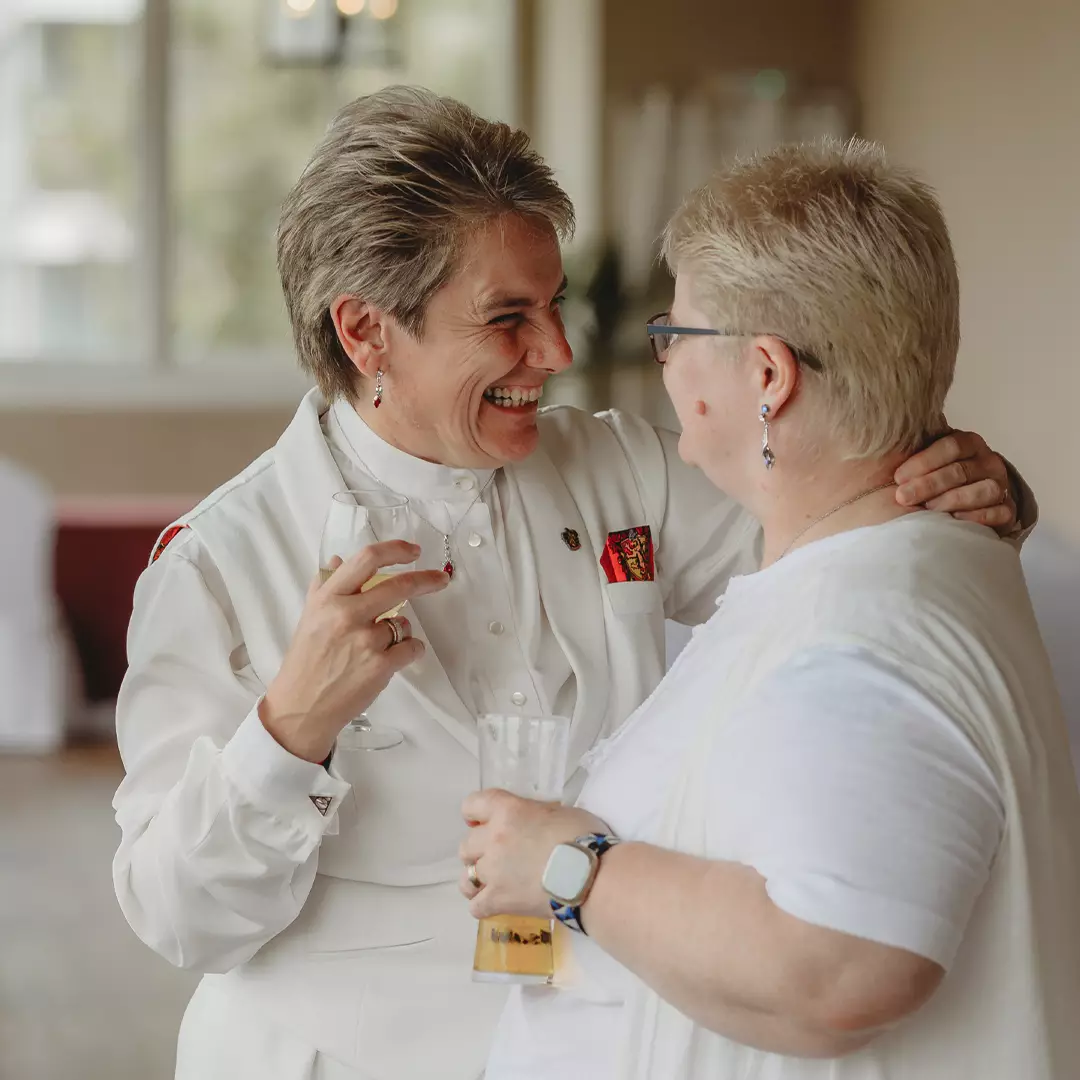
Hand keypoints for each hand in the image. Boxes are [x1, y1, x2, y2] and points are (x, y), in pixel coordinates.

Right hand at [261, 541, 448, 762]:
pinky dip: (408, 653)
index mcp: (328, 598)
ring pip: (405, 622)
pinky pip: (412, 647)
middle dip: (427, 580)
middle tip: (441, 579)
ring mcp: (365, 640)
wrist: (301, 708)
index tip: (414, 551)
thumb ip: (323, 585)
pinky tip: (388, 662)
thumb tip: (338, 558)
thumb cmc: (305, 661)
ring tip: (376, 649)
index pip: (366, 559)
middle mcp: (346, 614)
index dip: (395, 550)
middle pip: (399, 585)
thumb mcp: (309, 617)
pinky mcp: (380, 665)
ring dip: (400, 632)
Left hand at [459, 789, 610, 919]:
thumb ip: (533, 813)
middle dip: (479, 849)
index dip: (475, 815)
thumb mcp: (557, 810)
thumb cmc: (583, 837)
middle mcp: (493, 839)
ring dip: (478, 878)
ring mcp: (492, 872)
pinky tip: (498, 902)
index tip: (483, 822)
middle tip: (501, 855)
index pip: (471, 805)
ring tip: (494, 882)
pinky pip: (475, 906)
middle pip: (466, 845)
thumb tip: (530, 821)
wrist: (592, 876)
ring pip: (466, 877)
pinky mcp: (498, 900)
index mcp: (507, 811)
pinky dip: (484, 905)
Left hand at [893, 429, 1016, 533]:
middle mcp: (989, 462)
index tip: (898, 477)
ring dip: (951, 500)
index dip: (923, 461)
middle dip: (928, 485)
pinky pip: (998, 512)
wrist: (967, 501)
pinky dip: (977, 517)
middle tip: (902, 497)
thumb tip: (882, 440)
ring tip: (927, 510)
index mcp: (970, 443)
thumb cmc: (936, 477)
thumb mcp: (927, 459)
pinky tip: (955, 520)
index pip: (951, 446)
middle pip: (960, 471)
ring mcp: (1001, 485)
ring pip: (982, 490)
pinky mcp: (1008, 510)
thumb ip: (912, 449)